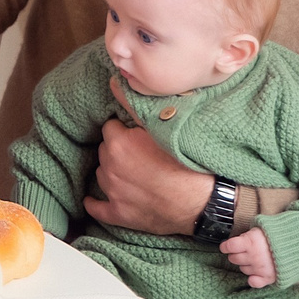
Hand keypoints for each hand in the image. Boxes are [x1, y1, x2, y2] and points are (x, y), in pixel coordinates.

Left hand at [82, 84, 212, 235]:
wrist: (205, 201)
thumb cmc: (188, 162)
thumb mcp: (163, 127)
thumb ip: (133, 104)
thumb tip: (113, 83)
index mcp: (119, 144)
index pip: (110, 128)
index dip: (124, 130)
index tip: (136, 134)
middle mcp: (111, 167)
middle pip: (106, 150)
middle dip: (118, 149)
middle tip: (138, 152)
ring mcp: (114, 192)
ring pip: (103, 174)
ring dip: (112, 171)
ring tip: (131, 171)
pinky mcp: (120, 214)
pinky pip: (98, 209)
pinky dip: (95, 204)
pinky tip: (92, 200)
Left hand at [222, 226, 276, 287]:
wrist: (297, 246)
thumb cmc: (276, 235)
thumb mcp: (259, 229)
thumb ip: (247, 235)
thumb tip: (236, 241)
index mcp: (250, 242)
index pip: (229, 246)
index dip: (225, 246)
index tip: (225, 247)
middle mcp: (253, 256)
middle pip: (234, 258)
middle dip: (236, 254)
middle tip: (243, 251)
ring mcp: (260, 268)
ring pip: (243, 269)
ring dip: (246, 264)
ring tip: (255, 259)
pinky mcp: (268, 277)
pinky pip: (254, 282)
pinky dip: (253, 280)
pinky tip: (255, 275)